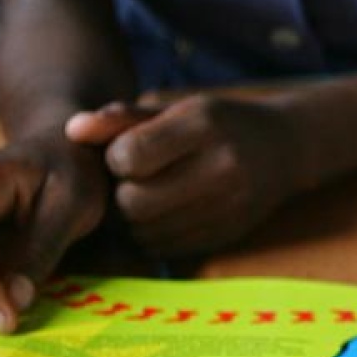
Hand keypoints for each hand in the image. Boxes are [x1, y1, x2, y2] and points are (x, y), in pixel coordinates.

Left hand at [66, 94, 313, 256]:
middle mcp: (221, 165)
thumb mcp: (176, 108)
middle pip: (133, 202)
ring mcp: (228, 205)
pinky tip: (164, 213)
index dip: (116, 157)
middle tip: (132, 180)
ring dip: (134, 218)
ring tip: (147, 195)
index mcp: (204, 124)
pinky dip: (153, 234)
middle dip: (121, 193)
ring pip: (144, 231)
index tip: (128, 151)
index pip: (129, 156)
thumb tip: (71, 129)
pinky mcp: (226, 234)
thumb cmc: (217, 122)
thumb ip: (121, 119)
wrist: (285, 147)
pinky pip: (164, 248)